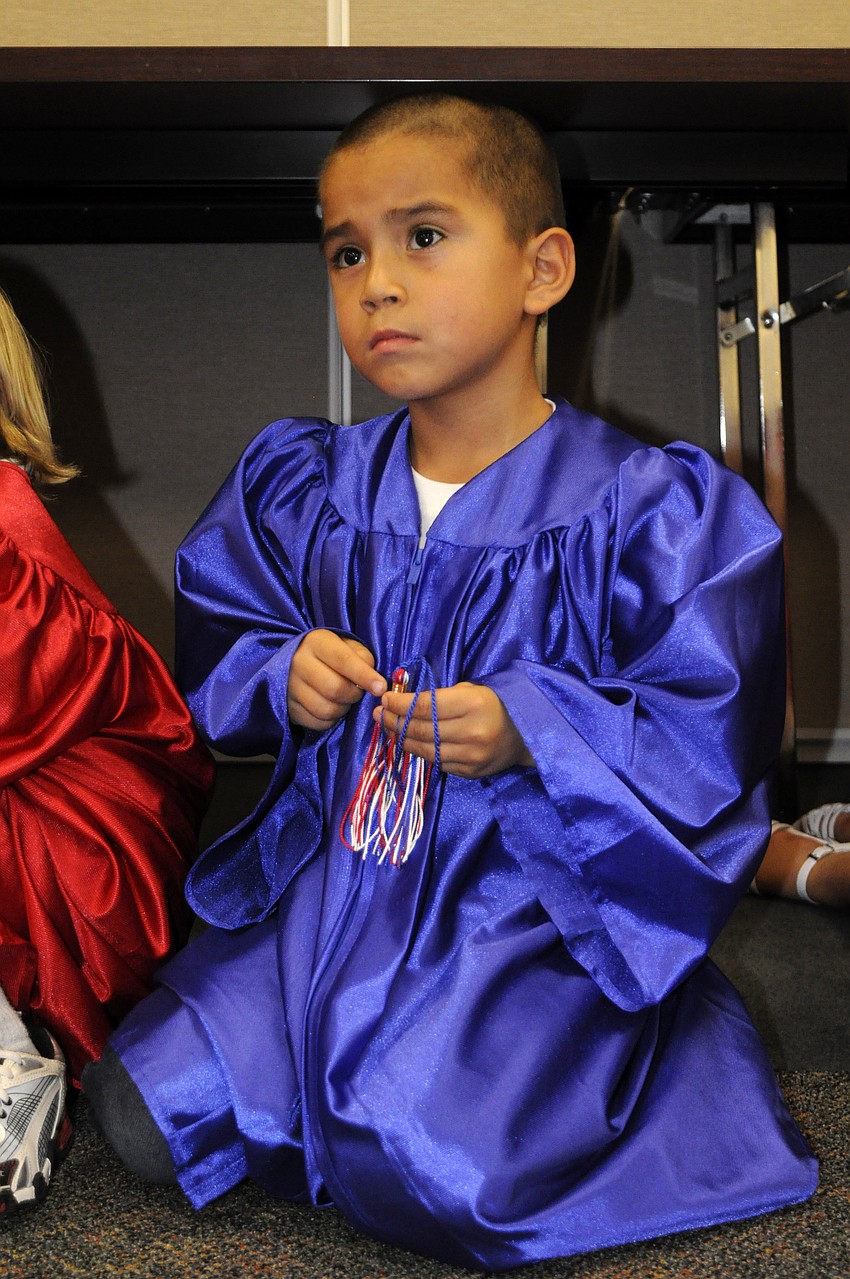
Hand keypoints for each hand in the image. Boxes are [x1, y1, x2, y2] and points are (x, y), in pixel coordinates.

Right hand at [288, 630, 386, 730]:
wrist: (296, 662)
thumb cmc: (330, 653)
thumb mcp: (347, 645)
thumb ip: (363, 658)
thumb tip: (375, 683)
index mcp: (316, 642)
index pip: (343, 660)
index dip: (364, 675)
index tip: (380, 688)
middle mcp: (298, 663)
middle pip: (334, 688)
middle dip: (354, 694)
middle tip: (359, 692)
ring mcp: (290, 687)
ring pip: (326, 709)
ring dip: (344, 709)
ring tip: (345, 699)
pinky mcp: (289, 708)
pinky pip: (318, 722)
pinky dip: (332, 720)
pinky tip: (333, 707)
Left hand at [375, 681, 533, 778]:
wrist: (526, 737)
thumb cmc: (495, 706)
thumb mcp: (471, 690)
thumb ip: (440, 696)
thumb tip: (403, 701)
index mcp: (472, 705)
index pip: (424, 706)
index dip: (399, 704)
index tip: (385, 699)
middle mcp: (470, 732)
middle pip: (420, 729)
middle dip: (395, 721)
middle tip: (380, 714)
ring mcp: (470, 756)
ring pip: (423, 749)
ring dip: (401, 739)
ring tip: (389, 729)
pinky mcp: (469, 772)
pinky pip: (435, 762)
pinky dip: (419, 752)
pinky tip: (409, 742)